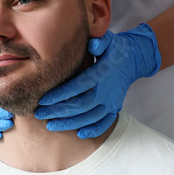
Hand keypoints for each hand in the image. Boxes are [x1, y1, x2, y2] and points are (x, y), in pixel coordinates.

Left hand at [34, 24, 160, 138]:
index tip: (43, 100)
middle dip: (58, 111)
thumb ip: (100, 42)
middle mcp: (106, 90)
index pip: (78, 87)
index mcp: (101, 74)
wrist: (134, 59)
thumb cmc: (114, 49)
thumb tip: (93, 45)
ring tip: (51, 125)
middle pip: (81, 106)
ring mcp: (112, 101)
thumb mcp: (108, 41)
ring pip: (90, 117)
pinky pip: (105, 123)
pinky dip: (94, 130)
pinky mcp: (115, 107)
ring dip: (70, 123)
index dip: (60, 95)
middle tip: (39, 114)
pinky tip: (79, 134)